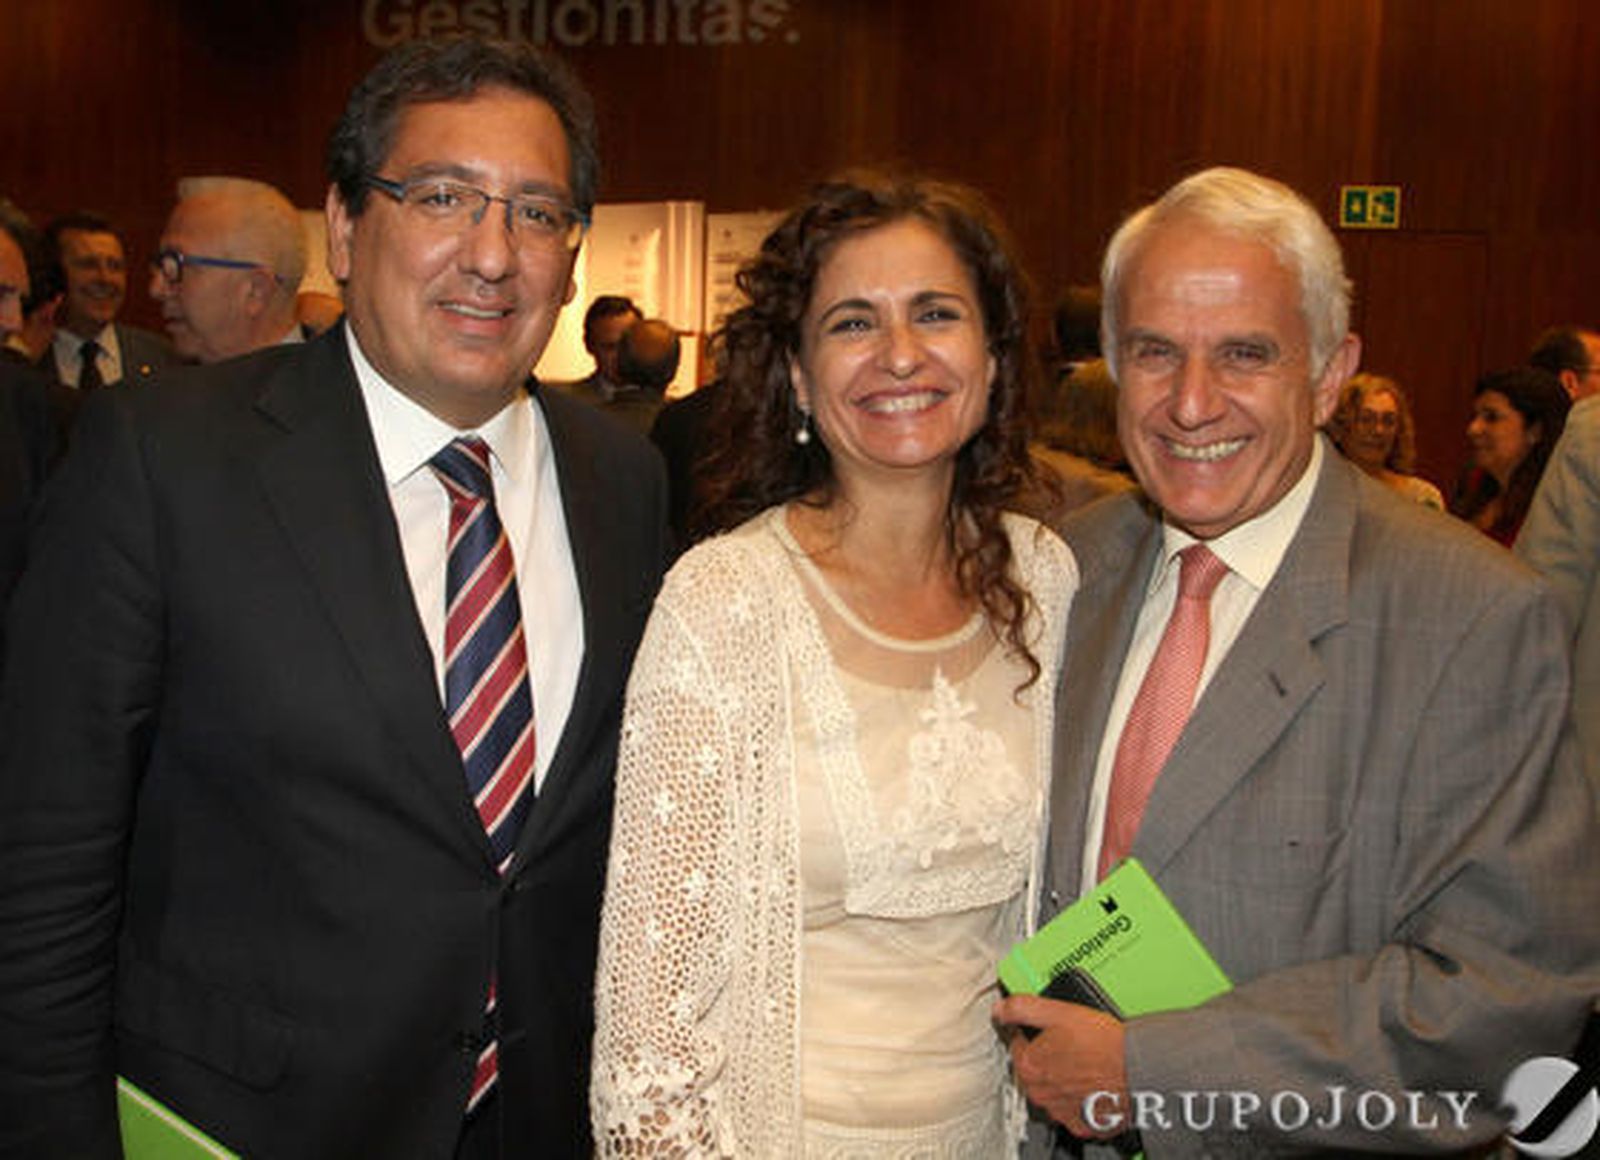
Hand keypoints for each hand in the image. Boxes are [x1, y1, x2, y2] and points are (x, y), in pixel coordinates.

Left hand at [993, 993, 1129, 1137]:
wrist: (1138, 1071)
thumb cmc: (1103, 1044)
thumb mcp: (1058, 1012)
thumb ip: (1023, 1008)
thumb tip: (1001, 1008)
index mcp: (1029, 1066)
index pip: (1016, 1044)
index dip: (1031, 1033)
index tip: (1045, 1031)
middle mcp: (1040, 1094)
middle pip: (1033, 1070)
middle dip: (1046, 1057)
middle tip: (1069, 1045)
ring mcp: (1062, 1112)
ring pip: (1052, 1091)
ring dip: (1061, 1079)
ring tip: (1084, 1063)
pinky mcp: (1084, 1124)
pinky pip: (1074, 1110)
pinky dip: (1080, 1099)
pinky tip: (1092, 1084)